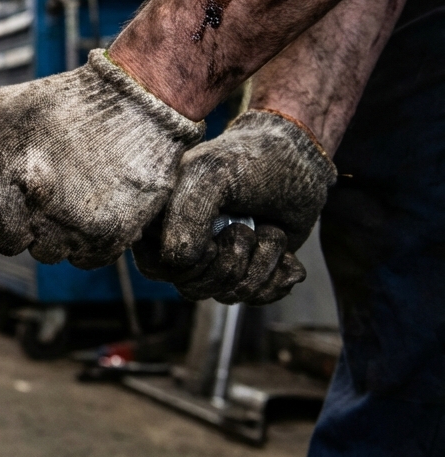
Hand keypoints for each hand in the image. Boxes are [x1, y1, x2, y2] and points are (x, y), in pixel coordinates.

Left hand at [0, 50, 203, 268]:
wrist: (141, 101)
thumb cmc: (71, 99)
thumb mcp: (9, 103)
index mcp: (4, 169)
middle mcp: (34, 202)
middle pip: (3, 241)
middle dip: (8, 223)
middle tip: (23, 202)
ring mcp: (72, 223)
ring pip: (43, 253)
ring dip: (46, 234)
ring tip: (59, 201)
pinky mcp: (109, 237)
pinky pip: (80, 257)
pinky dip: (81, 241)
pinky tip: (85, 209)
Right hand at [138, 109, 334, 303]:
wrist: (301, 158)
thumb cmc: (251, 159)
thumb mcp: (210, 175)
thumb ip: (185, 215)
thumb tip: (178, 262)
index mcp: (163, 220)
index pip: (156, 267)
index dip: (186, 264)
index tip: (214, 239)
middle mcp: (187, 243)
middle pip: (193, 288)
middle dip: (231, 263)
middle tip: (247, 228)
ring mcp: (221, 259)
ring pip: (228, 295)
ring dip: (260, 264)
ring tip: (269, 230)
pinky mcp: (253, 269)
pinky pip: (258, 298)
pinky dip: (278, 277)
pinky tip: (285, 253)